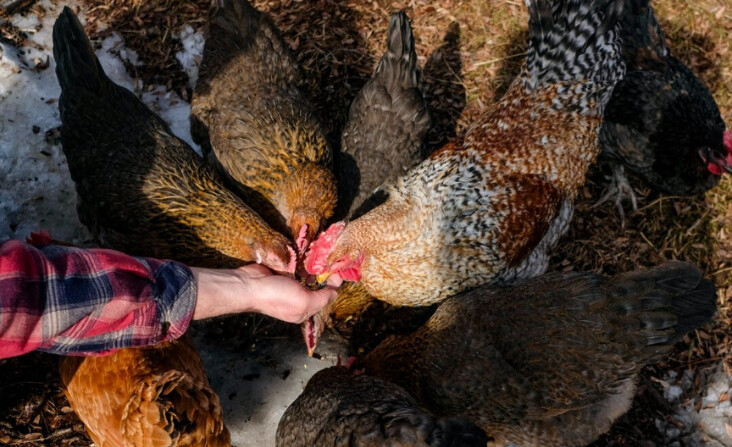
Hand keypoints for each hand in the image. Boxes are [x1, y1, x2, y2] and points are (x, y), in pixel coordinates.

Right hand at [191, 264, 336, 322]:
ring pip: (308, 274)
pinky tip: (308, 252)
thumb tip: (336, 291)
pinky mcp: (282, 273)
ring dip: (314, 265)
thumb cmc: (276, 296)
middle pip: (317, 285)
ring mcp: (289, 285)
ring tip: (323, 253)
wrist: (248, 284)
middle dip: (324, 273)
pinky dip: (302, 260)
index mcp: (304, 310)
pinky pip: (297, 266)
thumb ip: (322, 298)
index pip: (325, 297)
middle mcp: (298, 299)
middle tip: (332, 258)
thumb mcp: (304, 301)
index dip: (333, 284)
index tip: (339, 269)